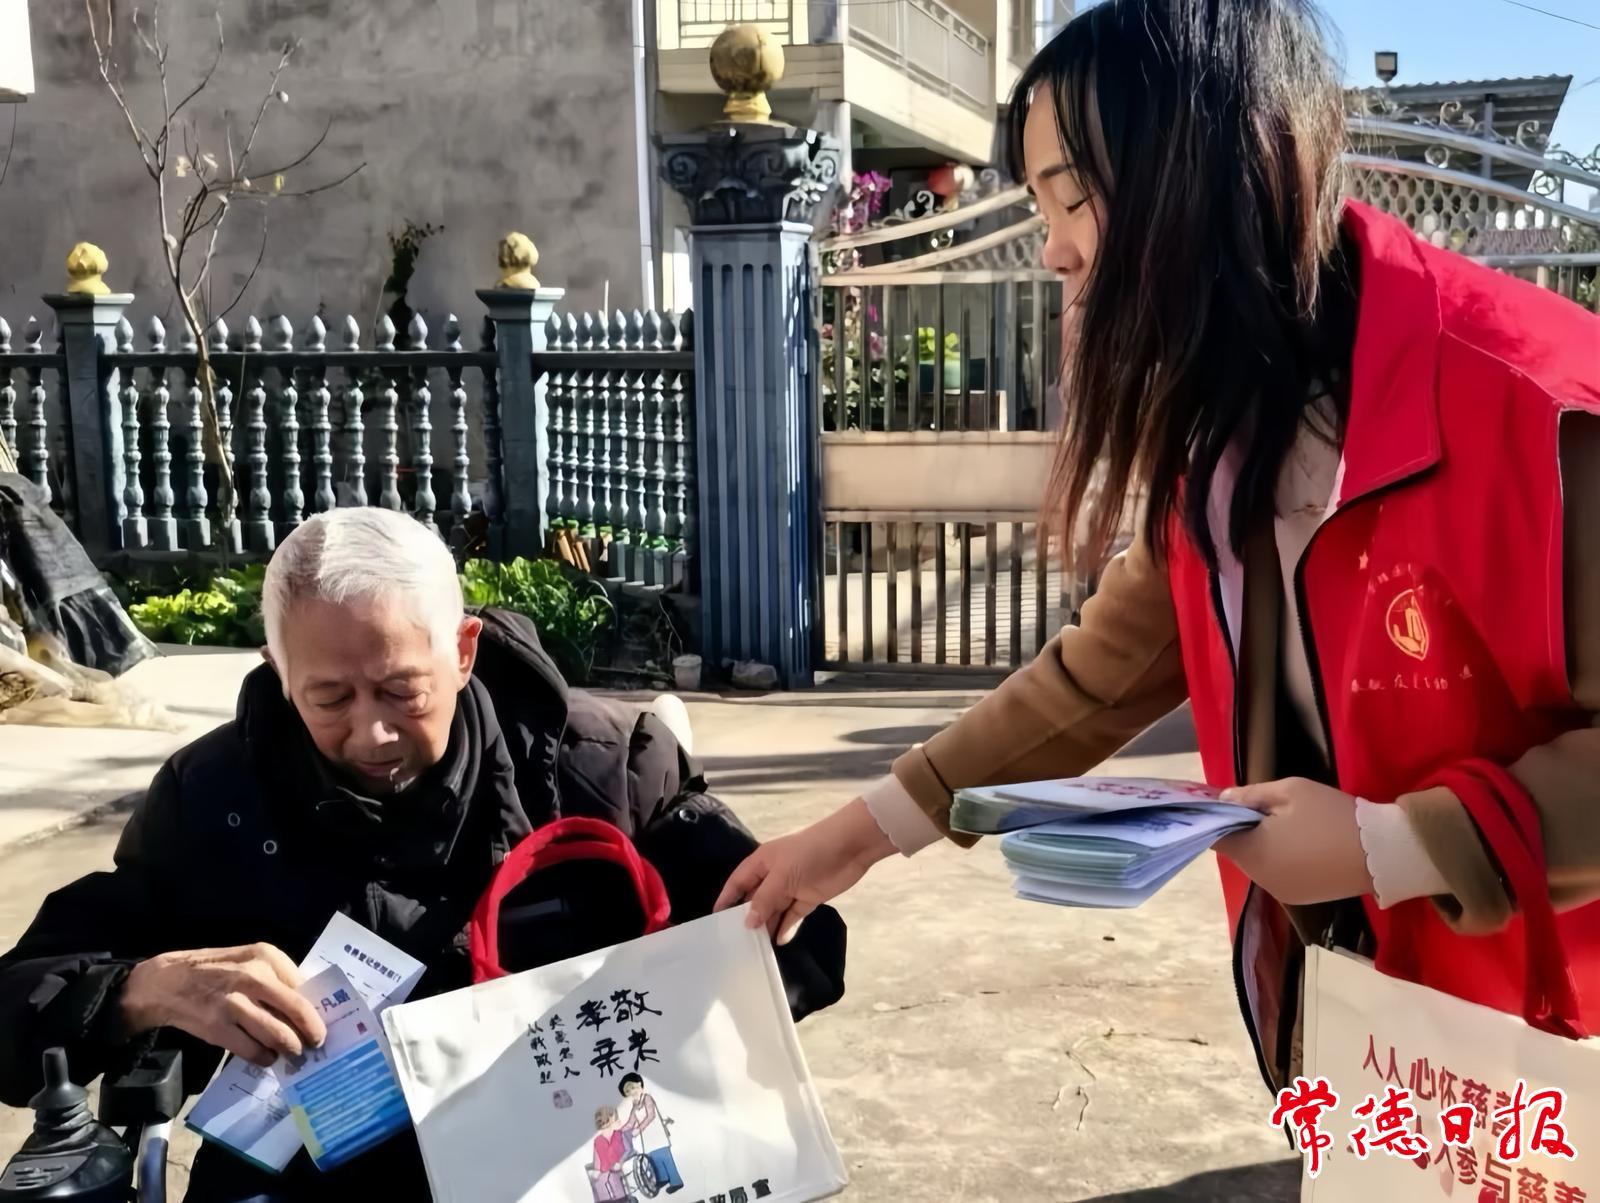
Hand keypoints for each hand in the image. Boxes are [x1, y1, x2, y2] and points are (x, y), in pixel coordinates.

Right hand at [121, 943, 327, 1067]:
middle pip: (298, 1012)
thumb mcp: (249, 959)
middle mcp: (254, 977)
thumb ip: (277, 977)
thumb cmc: (216, 970)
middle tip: (316, 1046)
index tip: (327, 1023)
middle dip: (312, 1034)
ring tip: (294, 1056)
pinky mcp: (217, 1027)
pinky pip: (252, 1050)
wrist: (166, 982)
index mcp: (267, 957)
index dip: (318, 1009)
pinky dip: (264, 1059)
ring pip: (277, 1035)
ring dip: (290, 1050)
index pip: (304, 987)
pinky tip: (267, 1059)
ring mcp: (234, 1004)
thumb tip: (308, 1005)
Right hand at [713, 797, 897, 943]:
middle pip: (755, 899)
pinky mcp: (809, 898)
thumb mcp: (782, 875)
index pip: (738, 882)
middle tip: (736, 942)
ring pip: (773, 910)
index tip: (715, 920)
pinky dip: (786, 927)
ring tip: (756, 947)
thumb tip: (747, 922)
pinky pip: (792, 916)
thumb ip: (764, 900)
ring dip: (766, 926)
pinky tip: (778, 942)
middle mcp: (774, 876)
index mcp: (762, 862)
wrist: (850, 847)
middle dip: (747, 918)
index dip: (727, 899)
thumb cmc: (810, 854)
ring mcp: (792, 888)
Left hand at [1213, 777, 1372, 905]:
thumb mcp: (1290, 792)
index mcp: (1252, 853)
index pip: (1216, 837)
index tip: (1229, 803)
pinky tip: (1304, 846)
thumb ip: (1250, 795)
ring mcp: (1281, 892)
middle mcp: (1260, 878)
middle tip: (1268, 809)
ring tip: (1291, 826)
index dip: (1219, 819)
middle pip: (1238, 851)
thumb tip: (1223, 799)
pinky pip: (1279, 874)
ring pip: (1259, 863)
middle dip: (1246, 831)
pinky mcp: (1300, 899)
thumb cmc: (1331, 816)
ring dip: (1265, 846)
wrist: (1382, 852)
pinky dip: (1283, 860)